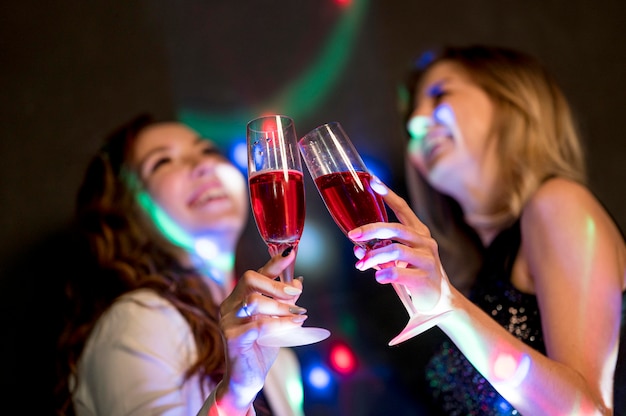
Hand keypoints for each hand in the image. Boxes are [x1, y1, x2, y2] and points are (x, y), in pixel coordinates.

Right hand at [216, 250, 307, 410]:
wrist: (246, 379)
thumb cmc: (260, 348)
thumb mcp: (277, 321)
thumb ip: (285, 302)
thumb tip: (298, 281)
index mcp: (240, 298)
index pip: (256, 274)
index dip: (273, 262)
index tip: (290, 253)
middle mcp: (230, 305)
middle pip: (249, 279)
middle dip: (276, 284)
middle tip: (296, 294)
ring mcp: (228, 321)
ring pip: (254, 301)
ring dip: (280, 307)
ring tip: (298, 315)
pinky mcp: (232, 338)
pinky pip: (258, 325)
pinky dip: (279, 324)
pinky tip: (293, 326)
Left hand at [348, 183, 451, 313]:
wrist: (438, 300)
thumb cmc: (415, 274)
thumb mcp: (398, 260)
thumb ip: (379, 251)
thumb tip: (357, 249)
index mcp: (418, 233)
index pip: (403, 209)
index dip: (388, 195)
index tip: (373, 182)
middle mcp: (425, 242)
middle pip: (395, 229)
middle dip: (371, 230)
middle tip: (353, 235)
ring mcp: (427, 260)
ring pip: (396, 251)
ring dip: (374, 256)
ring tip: (362, 265)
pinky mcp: (425, 278)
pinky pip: (401, 273)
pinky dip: (386, 274)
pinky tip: (378, 276)